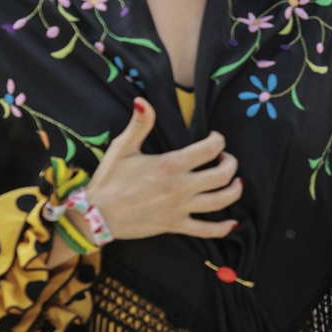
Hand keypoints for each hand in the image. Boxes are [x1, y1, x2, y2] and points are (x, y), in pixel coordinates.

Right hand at [83, 99, 242, 239]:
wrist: (95, 215)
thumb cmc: (109, 180)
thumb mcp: (122, 148)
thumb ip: (139, 124)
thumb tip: (142, 101)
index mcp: (171, 164)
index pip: (211, 149)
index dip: (219, 140)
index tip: (215, 139)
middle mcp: (181, 186)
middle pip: (223, 175)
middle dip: (231, 163)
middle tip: (226, 159)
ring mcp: (180, 208)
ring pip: (221, 201)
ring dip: (234, 191)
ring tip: (236, 183)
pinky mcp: (176, 225)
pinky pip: (206, 230)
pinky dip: (222, 228)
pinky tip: (232, 223)